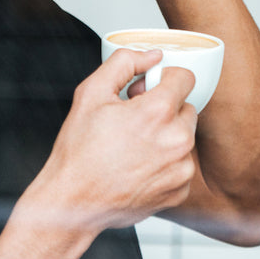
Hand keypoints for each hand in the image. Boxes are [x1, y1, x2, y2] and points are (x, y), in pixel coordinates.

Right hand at [22, 47, 197, 233]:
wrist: (73, 203)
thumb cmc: (79, 153)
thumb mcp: (91, 93)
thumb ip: (124, 63)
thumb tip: (152, 56)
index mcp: (158, 112)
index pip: (185, 78)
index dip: (161, 81)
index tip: (145, 93)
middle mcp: (176, 140)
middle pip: (186, 108)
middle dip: (164, 110)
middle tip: (133, 121)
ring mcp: (180, 169)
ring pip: (184, 137)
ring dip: (166, 137)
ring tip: (134, 148)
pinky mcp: (179, 190)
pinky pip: (181, 165)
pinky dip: (166, 164)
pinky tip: (139, 167)